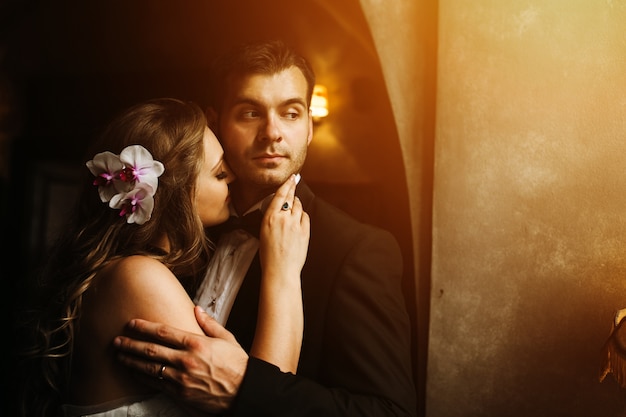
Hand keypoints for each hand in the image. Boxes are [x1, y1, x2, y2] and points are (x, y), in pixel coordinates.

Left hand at [114, 306, 248, 412]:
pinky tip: (133, 372)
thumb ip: (209, 323)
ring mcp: (181, 378)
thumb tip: (196, 309)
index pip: (163, 332)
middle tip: (116, 340)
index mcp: (197, 343)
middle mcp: (186, 360)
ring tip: (118, 355)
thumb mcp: (227, 338)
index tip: (131, 323)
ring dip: (131, 360)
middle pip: (150, 349)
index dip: (144, 326)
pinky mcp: (180, 393)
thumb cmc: (237, 364)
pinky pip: (156, 384)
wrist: (244, 392)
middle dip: (130, 344)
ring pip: (149, 367)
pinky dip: (141, 377)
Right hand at [259, 174, 309, 280]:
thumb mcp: (263, 232)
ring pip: (299, 206)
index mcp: (270, 218)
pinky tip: (300, 217)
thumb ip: (271, 219)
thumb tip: (278, 210)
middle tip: (294, 181)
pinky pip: (305, 217)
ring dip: (297, 204)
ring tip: (295, 204)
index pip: (280, 195)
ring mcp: (296, 224)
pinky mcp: (305, 231)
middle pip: (291, 197)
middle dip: (293, 188)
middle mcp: (283, 218)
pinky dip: (303, 215)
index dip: (286, 184)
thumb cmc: (269, 255)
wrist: (280, 270)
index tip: (291, 178)